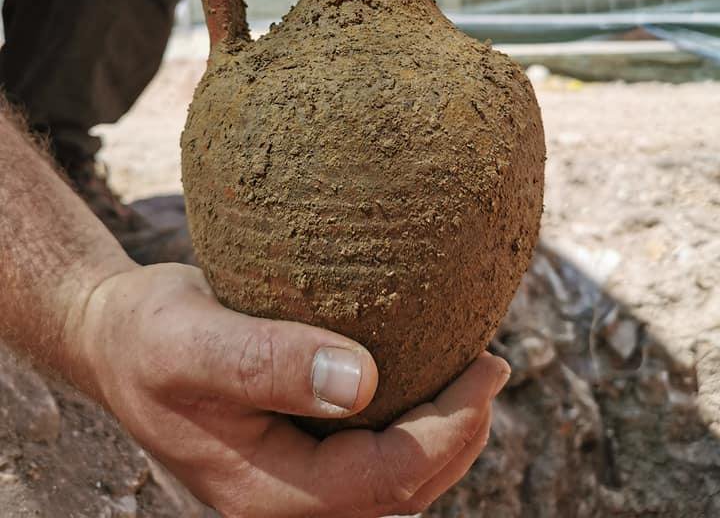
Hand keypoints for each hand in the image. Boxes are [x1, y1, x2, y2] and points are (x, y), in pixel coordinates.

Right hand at [73, 262, 509, 517]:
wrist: (112, 339)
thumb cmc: (146, 334)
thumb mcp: (192, 341)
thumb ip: (267, 362)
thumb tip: (361, 380)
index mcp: (265, 491)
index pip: (387, 478)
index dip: (449, 429)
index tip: (485, 365)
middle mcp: (284, 500)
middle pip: (401, 490)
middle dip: (459, 435)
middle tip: (492, 365)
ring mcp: (289, 481)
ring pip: (391, 480)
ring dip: (441, 435)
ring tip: (474, 375)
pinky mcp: (292, 452)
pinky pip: (367, 453)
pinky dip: (407, 421)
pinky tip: (422, 375)